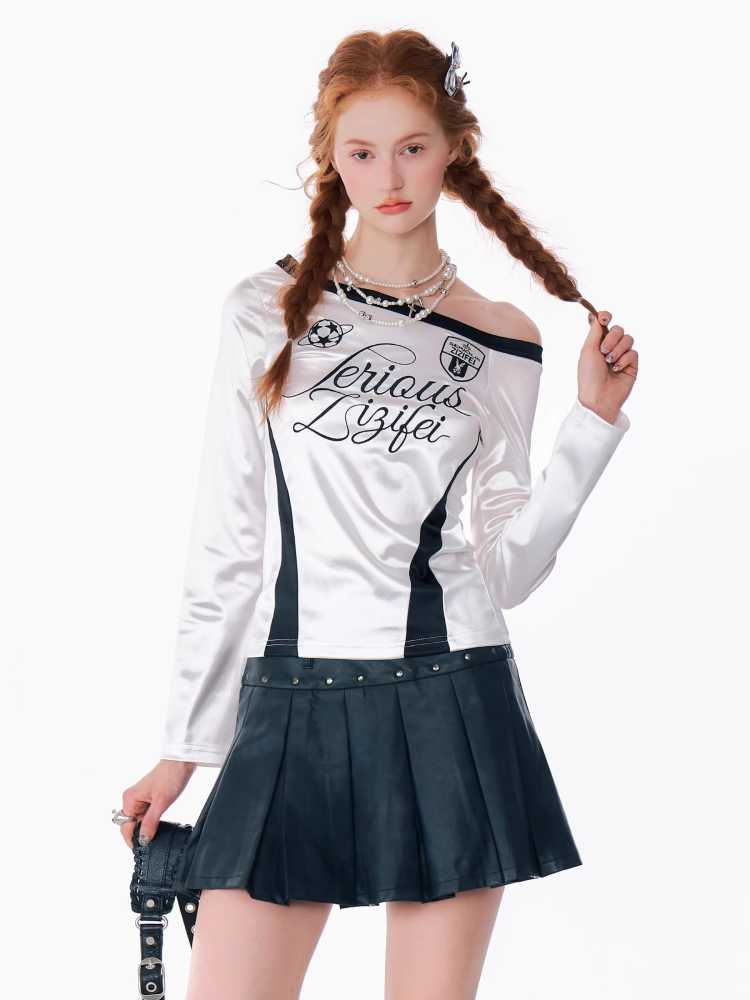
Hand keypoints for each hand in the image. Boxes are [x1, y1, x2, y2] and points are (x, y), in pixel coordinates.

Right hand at [119, 759, 196, 849]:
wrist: (182, 761)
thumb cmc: (171, 776)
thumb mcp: (162, 802)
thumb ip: (150, 822)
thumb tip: (143, 841)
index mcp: (129, 799)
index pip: (126, 827)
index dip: (133, 840)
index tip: (144, 851)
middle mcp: (131, 799)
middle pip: (131, 825)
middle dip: (140, 835)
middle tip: (153, 844)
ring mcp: (139, 798)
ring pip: (139, 821)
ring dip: (146, 828)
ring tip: (157, 835)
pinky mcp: (148, 798)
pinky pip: (145, 815)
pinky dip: (151, 822)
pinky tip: (159, 826)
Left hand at [578, 309, 637, 423]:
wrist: (599, 397)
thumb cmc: (589, 376)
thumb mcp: (588, 350)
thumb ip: (595, 332)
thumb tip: (598, 316)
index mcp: (597, 344)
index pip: (605, 323)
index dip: (605, 317)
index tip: (604, 319)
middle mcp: (610, 348)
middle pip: (618, 329)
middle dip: (611, 338)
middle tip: (603, 351)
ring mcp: (622, 356)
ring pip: (628, 339)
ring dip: (617, 349)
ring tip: (609, 362)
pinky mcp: (632, 365)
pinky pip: (633, 353)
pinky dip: (624, 360)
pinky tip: (617, 369)